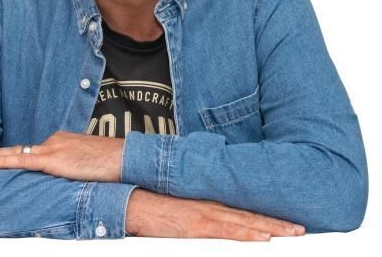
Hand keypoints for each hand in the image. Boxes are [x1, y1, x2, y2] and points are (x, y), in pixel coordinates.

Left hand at [0, 130, 123, 181]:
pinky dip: (3, 161)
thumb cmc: (110, 161)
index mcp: (62, 140)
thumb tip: (67, 177)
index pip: (33, 149)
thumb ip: (73, 166)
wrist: (123, 157)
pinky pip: (23, 160)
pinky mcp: (54, 160)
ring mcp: (54, 148)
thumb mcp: (88, 161)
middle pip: (21, 149)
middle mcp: (55, 141)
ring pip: (17, 153)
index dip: (13, 153)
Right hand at [126, 189, 305, 240]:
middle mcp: (214, 207)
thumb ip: (207, 217)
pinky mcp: (198, 225)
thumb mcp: (188, 211)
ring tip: (291, 232)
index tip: (288, 222)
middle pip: (251, 216)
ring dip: (270, 227)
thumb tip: (222, 225)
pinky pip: (226, 231)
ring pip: (245, 222)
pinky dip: (246, 233)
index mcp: (213, 205)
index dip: (269, 217)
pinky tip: (262, 236)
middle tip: (300, 228)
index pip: (246, 211)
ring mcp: (207, 215)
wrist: (140, 204)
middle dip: (278, 223)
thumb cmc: (161, 210)